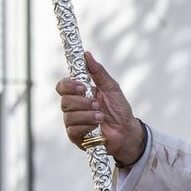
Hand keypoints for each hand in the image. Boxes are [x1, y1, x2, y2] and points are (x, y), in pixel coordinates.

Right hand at [55, 51, 145, 165]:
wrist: (127, 131)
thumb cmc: (119, 109)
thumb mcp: (111, 87)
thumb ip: (98, 72)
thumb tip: (86, 54)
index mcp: (79, 93)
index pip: (62, 86)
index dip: (68, 85)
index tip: (82, 86)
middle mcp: (73, 107)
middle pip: (64, 101)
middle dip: (82, 102)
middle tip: (97, 104)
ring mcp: (73, 122)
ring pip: (69, 116)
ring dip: (87, 115)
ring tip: (101, 116)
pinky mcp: (75, 136)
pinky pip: (73, 130)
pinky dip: (86, 126)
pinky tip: (97, 127)